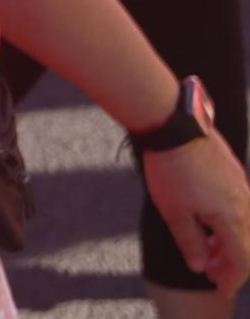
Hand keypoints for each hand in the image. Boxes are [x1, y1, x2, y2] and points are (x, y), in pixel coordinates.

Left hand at [142, 132, 249, 294]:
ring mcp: (242, 185)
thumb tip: (200, 265)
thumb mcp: (174, 212)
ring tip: (209, 249)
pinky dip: (229, 222)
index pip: (242, 259)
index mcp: (232, 218)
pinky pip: (240, 206)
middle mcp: (244, 202)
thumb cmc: (170, 168)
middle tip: (213, 272)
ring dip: (230, 242)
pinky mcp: (234, 172)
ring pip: (245, 224)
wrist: (174, 126)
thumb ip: (190, 242)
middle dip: (232, 263)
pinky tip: (210, 221)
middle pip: (247, 244)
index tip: (223, 288)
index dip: (233, 278)